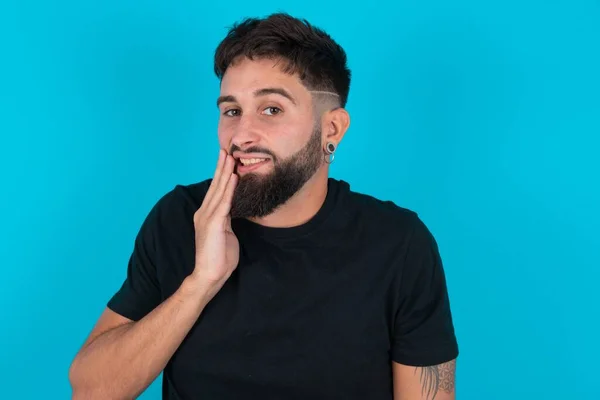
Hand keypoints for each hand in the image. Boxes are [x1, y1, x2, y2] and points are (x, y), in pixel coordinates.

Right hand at [189, 149, 238, 298]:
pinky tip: (234, 177)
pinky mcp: (214, 224)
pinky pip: (224, 202)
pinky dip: (229, 189)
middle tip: (226, 150)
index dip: (221, 174)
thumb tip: (233, 209)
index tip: (227, 160)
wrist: (209, 275)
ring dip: (225, 172)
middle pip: (215, 185)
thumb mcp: (225, 233)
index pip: (215, 190)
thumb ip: (227, 219)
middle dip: (222, 167)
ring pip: (219, 190)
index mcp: (206, 215)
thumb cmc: (219, 257)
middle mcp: (204, 213)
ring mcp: (207, 217)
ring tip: (230, 157)